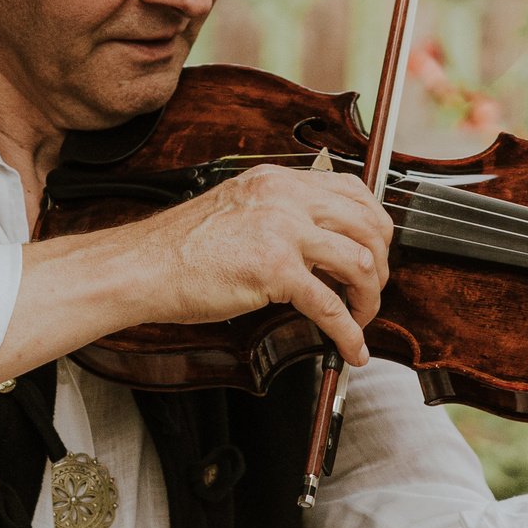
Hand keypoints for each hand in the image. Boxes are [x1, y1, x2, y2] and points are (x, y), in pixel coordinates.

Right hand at [140, 164, 391, 366]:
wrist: (145, 266)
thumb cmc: (182, 247)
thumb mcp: (240, 210)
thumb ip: (282, 216)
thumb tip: (322, 247)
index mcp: (278, 181)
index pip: (353, 189)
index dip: (376, 225)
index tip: (378, 249)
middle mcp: (285, 197)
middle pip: (367, 224)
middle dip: (382, 263)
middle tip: (374, 288)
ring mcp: (282, 231)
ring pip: (361, 262)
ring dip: (371, 298)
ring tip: (361, 318)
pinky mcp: (274, 270)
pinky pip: (331, 305)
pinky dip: (348, 332)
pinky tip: (349, 347)